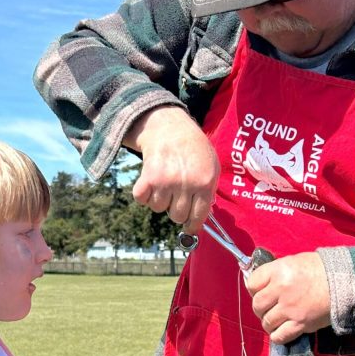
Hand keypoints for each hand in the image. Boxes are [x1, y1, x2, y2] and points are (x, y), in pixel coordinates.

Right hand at [128, 106, 219, 231]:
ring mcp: (166, 182)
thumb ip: (209, 190)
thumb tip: (201, 215)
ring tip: (165, 183)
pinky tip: (151, 183)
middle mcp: (186, 184)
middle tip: (176, 196)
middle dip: (176, 210)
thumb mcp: (211, 165)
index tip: (188, 228)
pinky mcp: (148, 178)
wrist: (170, 127)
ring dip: (160, 199)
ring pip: (159, 208)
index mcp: (204, 183)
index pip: (198, 216)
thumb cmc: (193, 147)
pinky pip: (142, 200)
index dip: (192, 225)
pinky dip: (144, 194)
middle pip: (177, 216)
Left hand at [245, 252, 330, 343]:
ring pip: (266, 322)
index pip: (252, 283)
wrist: (345, 282)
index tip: (261, 291)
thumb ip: (275, 273)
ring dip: (270, 322)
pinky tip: (282, 331)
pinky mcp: (300, 324)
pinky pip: (279, 336)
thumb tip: (261, 284)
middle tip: (270, 307)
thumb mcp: (294, 262)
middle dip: (261, 308)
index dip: (255, 289)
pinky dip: (278, 336)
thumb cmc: (320, 269)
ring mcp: (290, 309)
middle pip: (257, 305)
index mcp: (279, 271)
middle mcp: (281, 290)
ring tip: (278, 319)